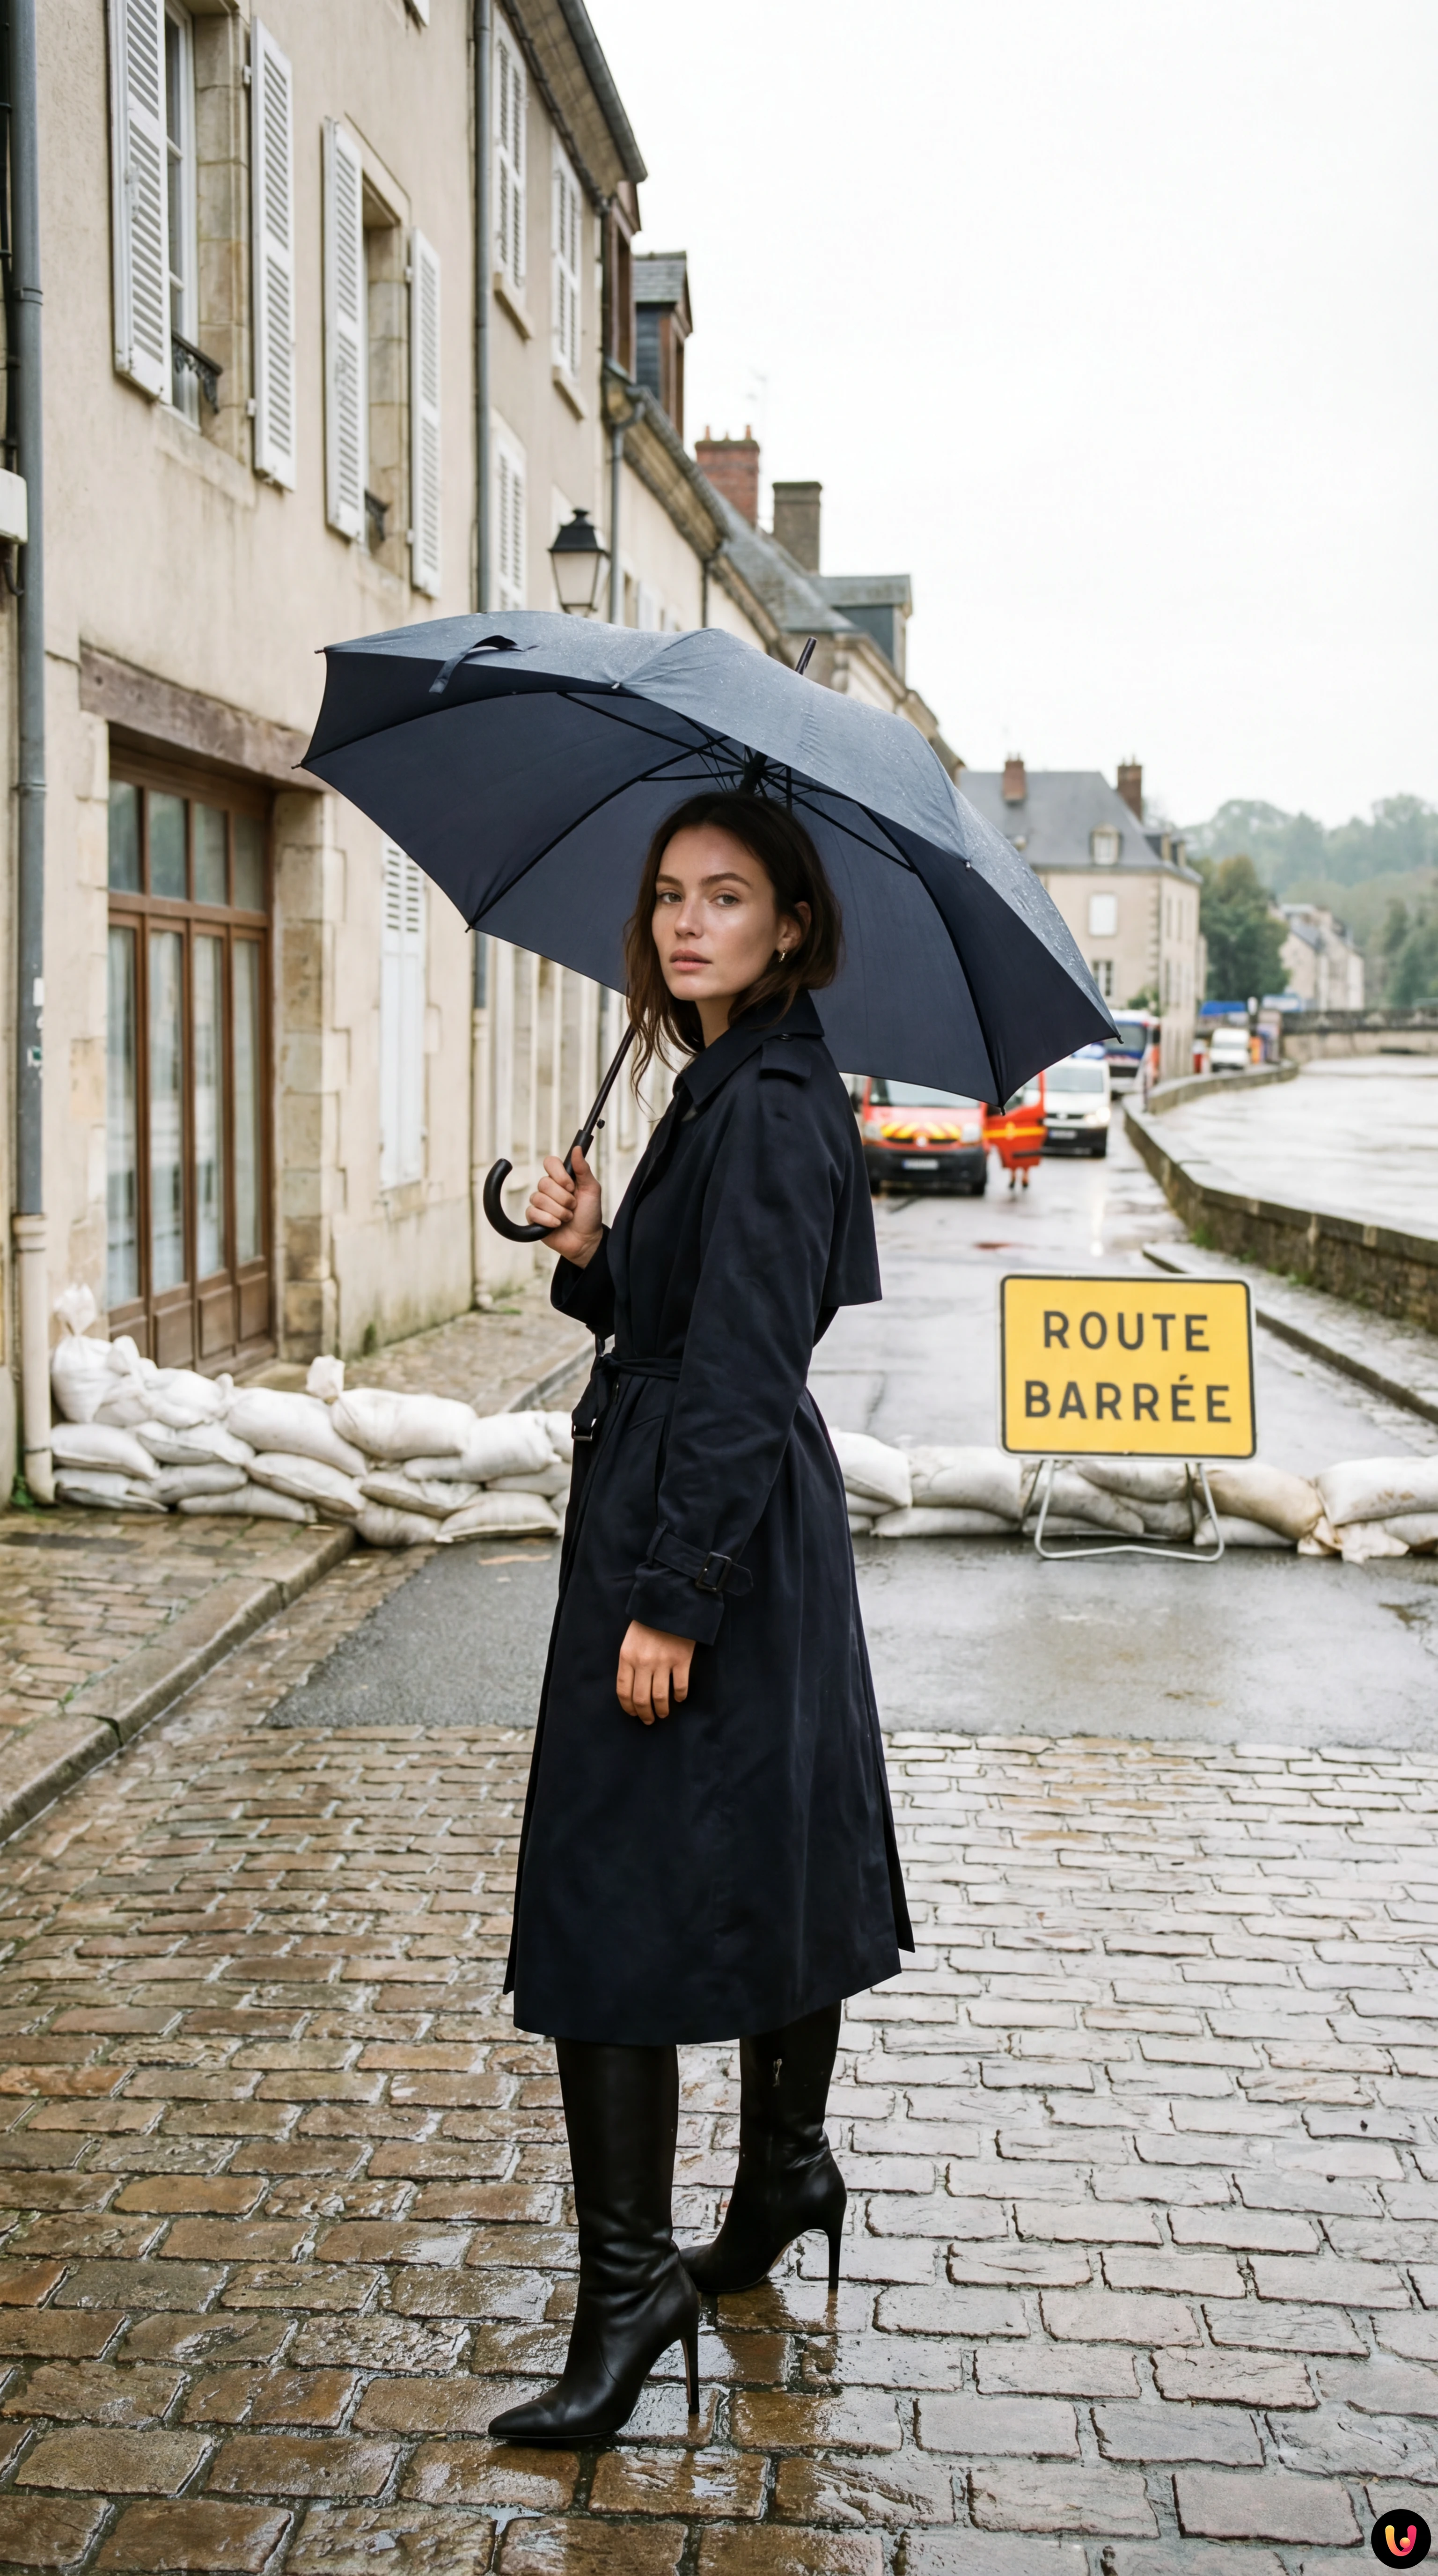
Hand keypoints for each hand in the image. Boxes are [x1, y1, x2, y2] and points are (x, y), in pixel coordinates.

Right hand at [526, 1144, 601, 1264]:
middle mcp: (549, 1188)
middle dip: (563, 1198)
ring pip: (539, 1198)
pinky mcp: (533, 1218)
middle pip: (544, 1182)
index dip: (558, 1174)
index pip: (550, 1162)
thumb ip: (583, 1169)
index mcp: (562, 1178)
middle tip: (573, 1206)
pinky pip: (533, 1212)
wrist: (586, 1240)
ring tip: (568, 1217)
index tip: (570, 1186)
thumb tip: (576, 1149)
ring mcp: (540, 1203)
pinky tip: (557, 1225)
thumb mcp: (592, 1189)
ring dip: (559, 1211)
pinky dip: (549, 1220)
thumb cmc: (590, 1214)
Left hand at [616, 1621, 695, 1723]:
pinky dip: (680, 1696)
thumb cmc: (648, 1622)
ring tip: (663, 1714)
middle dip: (644, 1714)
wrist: (670, 1603)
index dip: (628, 1707)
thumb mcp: (630, 1640)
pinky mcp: (681, 1660)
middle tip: (649, 1720)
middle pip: (641, 1698)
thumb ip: (629, 1662)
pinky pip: (680, 1686)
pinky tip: (679, 1699)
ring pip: (660, 1697)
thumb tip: (633, 1688)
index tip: (633, 1713)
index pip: (623, 1690)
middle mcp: (643, 1662)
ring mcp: (663, 1662)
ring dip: (662, 1710)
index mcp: (627, 1657)